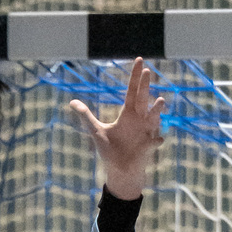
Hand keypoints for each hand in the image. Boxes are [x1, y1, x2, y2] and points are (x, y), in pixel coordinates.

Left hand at [66, 55, 163, 200]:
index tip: (140, 61)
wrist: (119, 170)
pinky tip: (157, 139)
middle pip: (143, 98)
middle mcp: (139, 119)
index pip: (133, 91)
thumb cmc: (110, 150)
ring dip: (157, 110)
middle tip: (148, 71)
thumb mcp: (96, 131)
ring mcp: (146, 132)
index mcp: (128, 113)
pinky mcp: (148, 147)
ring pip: (154, 117)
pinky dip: (156, 140)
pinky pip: (154, 142)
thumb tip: (72, 102)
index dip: (135, 77)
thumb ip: (86, 116)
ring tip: (160, 101)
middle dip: (145, 86)